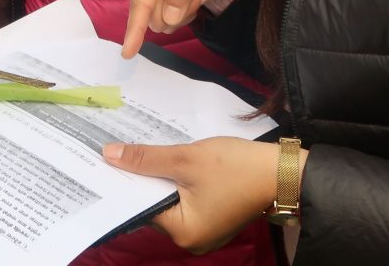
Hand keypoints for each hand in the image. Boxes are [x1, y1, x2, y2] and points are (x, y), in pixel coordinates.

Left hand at [103, 137, 296, 253]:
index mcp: (184, 232)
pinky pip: (184, 198)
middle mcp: (192, 239)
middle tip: (117, 150)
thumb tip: (108, 155)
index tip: (106, 161)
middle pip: (154, 203)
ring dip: (158, 176)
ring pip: (169, 199)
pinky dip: (175, 180)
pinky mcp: (214, 216)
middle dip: (141, 177)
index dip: (125, 181)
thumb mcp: (185, 159)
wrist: (283, 170)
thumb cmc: (236, 167)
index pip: (142, 206)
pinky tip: (164, 159)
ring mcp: (205, 229)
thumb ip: (146, 159)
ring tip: (137, 150)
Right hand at [122, 0, 246, 57]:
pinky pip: (168, 21)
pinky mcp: (157, 1)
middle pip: (152, 17)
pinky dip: (185, 12)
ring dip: (185, 12)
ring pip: (161, 22)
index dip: (134, 29)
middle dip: (179, 12)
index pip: (140, 2)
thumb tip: (168, 17)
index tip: (128, 53)